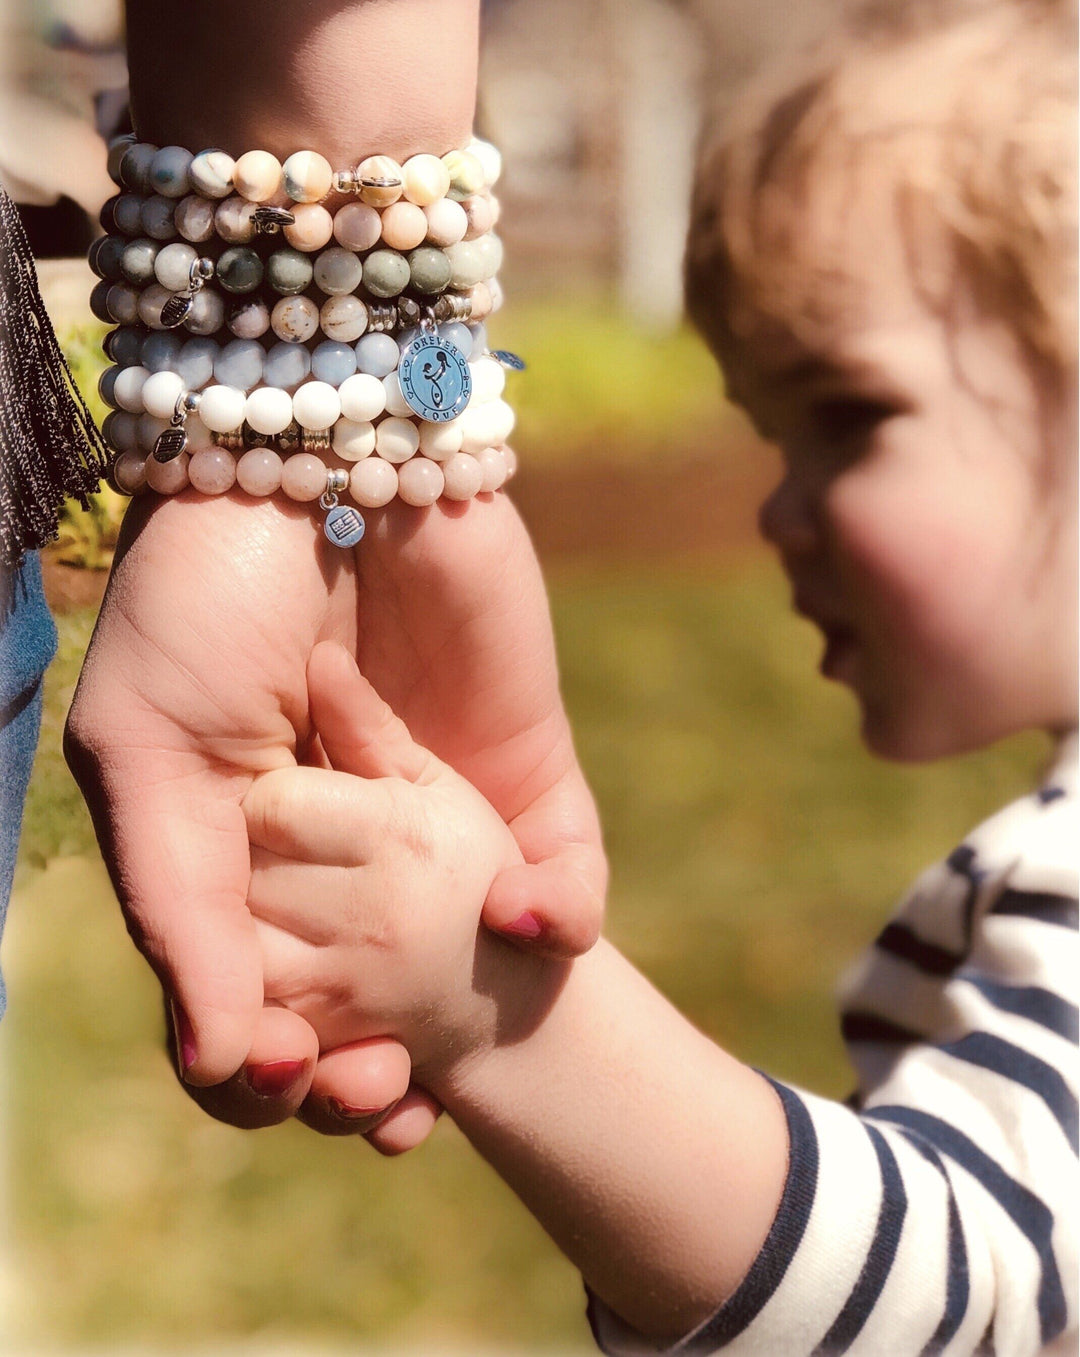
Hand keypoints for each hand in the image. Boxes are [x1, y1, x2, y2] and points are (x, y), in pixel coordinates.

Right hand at [65, 487, 603, 1140]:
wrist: (316, 462)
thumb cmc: (205, 599)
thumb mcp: (147, 753)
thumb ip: (179, 907)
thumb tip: (220, 1065)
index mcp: (241, 860)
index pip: (256, 1006)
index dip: (269, 1068)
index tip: (288, 1074)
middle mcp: (342, 856)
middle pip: (370, 1010)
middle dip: (369, 1076)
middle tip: (376, 1091)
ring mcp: (438, 817)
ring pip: (469, 971)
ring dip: (464, 1031)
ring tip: (440, 1060)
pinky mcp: (526, 765)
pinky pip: (566, 876)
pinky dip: (559, 918)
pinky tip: (525, 928)